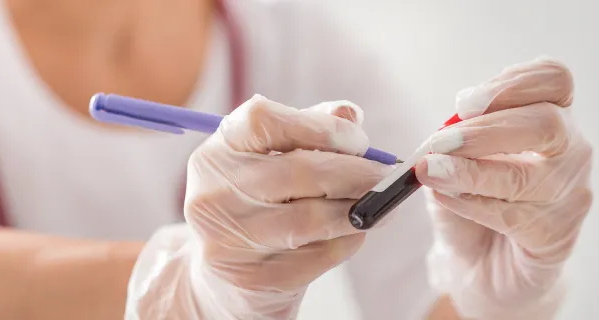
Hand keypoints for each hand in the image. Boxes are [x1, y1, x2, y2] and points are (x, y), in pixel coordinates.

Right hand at [126, 95, 390, 318]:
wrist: (225, 278)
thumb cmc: (258, 205)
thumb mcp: (270, 160)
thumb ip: (309, 128)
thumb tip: (349, 114)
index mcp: (215, 152)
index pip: (263, 120)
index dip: (320, 126)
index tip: (359, 141)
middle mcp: (212, 194)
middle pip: (298, 170)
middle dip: (355, 172)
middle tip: (385, 177)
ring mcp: (229, 240)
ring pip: (312, 218)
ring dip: (358, 210)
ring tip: (379, 207)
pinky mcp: (253, 279)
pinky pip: (318, 255)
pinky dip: (346, 242)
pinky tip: (352, 234)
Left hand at [415, 58, 592, 318]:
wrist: (477, 260)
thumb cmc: (469, 196)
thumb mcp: (453, 156)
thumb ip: (452, 138)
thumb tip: (442, 135)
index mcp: (547, 114)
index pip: (552, 80)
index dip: (511, 84)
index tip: (464, 103)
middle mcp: (569, 149)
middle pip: (547, 124)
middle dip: (485, 132)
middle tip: (439, 143)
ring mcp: (569, 193)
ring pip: (528, 176)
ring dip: (471, 172)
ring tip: (432, 171)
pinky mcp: (556, 235)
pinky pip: (515, 216)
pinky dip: (473, 204)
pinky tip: (447, 198)